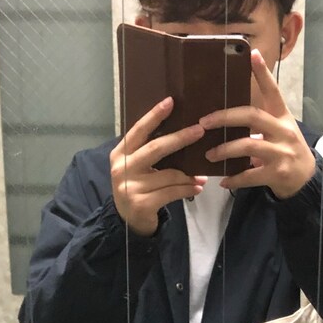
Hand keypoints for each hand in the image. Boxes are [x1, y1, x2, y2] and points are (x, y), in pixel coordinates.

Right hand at [110, 97, 206, 235]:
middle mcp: (122, 168)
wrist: (127, 220)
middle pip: (156, 148)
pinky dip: (187, 189)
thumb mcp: (138, 167)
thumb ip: (150, 152)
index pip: (138, 131)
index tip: (170, 101)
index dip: (154, 116)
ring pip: (169, 174)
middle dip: (180, 138)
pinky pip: (172, 192)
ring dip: (189, 174)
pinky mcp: (141, 204)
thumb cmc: (138, 187)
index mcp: (120, 154)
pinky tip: (197, 188)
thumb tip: (183, 132)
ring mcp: (130, 187)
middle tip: (200, 131)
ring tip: (202, 175)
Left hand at [199, 50, 316, 198]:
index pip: (273, 91)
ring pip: (249, 145)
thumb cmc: (287, 151)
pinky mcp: (277, 173)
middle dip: (225, 117)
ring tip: (209, 154)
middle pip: (252, 116)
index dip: (262, 73)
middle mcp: (283, 131)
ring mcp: (281, 153)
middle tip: (204, 122)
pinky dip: (235, 178)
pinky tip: (223, 181)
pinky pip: (251, 175)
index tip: (252, 54)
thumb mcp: (280, 131)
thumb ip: (260, 122)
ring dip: (225, 149)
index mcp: (282, 117)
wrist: (306, 180)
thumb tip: (227, 115)